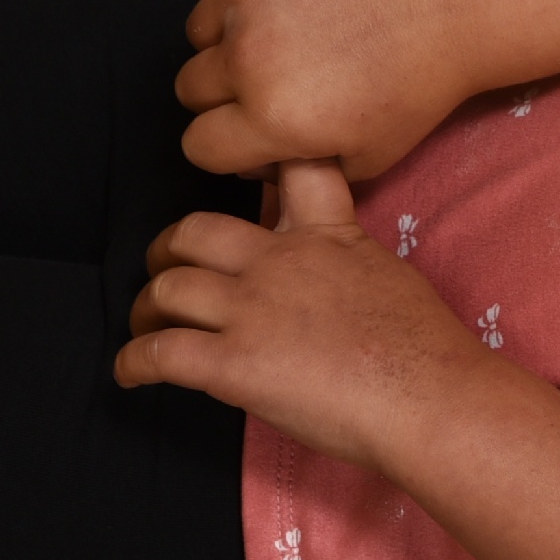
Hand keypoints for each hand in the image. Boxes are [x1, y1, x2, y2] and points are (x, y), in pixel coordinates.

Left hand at [117, 161, 493, 469]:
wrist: (429, 396)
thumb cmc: (428, 351)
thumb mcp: (391, 278)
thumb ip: (344, 266)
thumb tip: (321, 289)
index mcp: (327, 236)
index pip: (293, 171)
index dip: (263, 163)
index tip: (246, 177)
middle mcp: (279, 261)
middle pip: (194, 231)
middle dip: (168, 250)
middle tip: (165, 271)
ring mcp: (251, 310)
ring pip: (167, 290)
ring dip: (147, 310)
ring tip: (147, 327)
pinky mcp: (231, 364)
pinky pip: (158, 354)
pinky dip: (133, 363)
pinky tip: (129, 373)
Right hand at [176, 0, 474, 179]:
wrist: (452, 5)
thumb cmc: (417, 88)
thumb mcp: (369, 158)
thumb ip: (300, 172)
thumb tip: (252, 163)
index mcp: (272, 119)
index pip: (198, 145)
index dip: (229, 144)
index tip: (257, 129)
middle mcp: (249, 60)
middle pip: (191, 88)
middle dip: (226, 93)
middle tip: (278, 79)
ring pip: (198, 31)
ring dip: (227, 37)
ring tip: (284, 34)